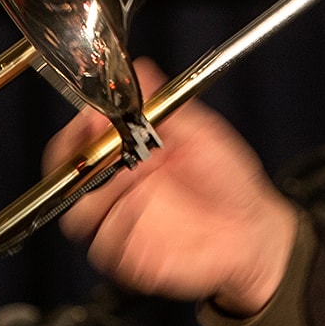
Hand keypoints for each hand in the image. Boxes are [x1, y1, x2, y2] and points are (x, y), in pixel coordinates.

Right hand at [48, 59, 299, 314]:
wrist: (253, 233)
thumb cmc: (231, 183)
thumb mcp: (203, 133)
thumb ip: (167, 105)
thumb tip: (141, 70)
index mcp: (133, 152)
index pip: (85, 138)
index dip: (78, 130)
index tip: (91, 123)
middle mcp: (122, 186)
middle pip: (71, 175)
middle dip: (79, 162)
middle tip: (105, 153)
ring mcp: (123, 220)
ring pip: (80, 213)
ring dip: (99, 197)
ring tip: (133, 185)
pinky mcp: (129, 254)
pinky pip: (104, 247)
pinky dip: (117, 231)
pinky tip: (146, 218)